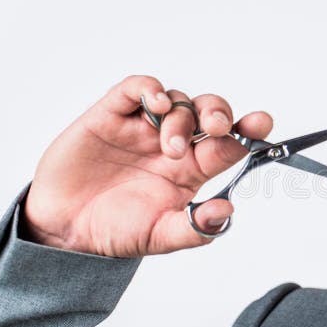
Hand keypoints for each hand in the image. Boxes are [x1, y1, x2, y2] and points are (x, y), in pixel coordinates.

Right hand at [21, 75, 272, 256]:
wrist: (65, 231)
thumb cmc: (117, 231)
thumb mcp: (161, 237)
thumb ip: (195, 228)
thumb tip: (227, 212)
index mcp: (193, 168)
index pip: (229, 143)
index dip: (248, 131)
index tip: (261, 125)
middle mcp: (174, 142)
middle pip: (208, 113)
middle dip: (219, 113)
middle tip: (217, 128)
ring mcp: (143, 127)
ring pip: (177, 101)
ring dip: (182, 117)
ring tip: (170, 148)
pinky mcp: (111, 115)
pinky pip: (135, 89)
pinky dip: (149, 90)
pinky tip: (157, 104)